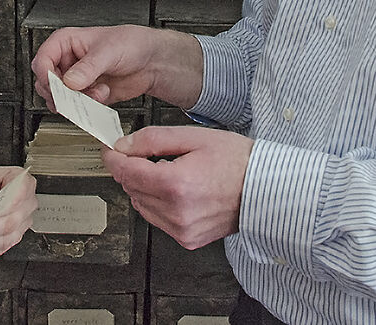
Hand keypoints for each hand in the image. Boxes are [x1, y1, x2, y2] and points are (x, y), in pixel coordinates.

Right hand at [31, 24, 202, 108]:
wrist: (151, 61)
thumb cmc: (132, 44)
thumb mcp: (109, 51)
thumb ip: (88, 67)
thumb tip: (70, 81)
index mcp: (66, 42)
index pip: (42, 60)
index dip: (46, 75)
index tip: (58, 86)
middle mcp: (68, 61)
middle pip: (46, 83)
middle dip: (62, 92)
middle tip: (77, 93)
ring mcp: (76, 79)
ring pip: (59, 98)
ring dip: (76, 100)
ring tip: (96, 93)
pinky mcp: (86, 94)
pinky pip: (76, 106)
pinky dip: (87, 106)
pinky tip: (102, 95)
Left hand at [103, 125, 251, 249]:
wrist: (264, 189)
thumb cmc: (237, 161)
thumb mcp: (193, 137)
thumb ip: (153, 140)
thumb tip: (124, 145)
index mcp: (176, 184)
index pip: (127, 172)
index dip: (114, 158)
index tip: (110, 149)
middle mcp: (177, 212)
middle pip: (131, 189)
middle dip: (131, 170)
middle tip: (142, 154)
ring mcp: (182, 229)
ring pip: (141, 205)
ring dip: (144, 187)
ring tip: (167, 171)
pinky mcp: (188, 238)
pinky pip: (158, 219)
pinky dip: (158, 203)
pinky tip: (176, 190)